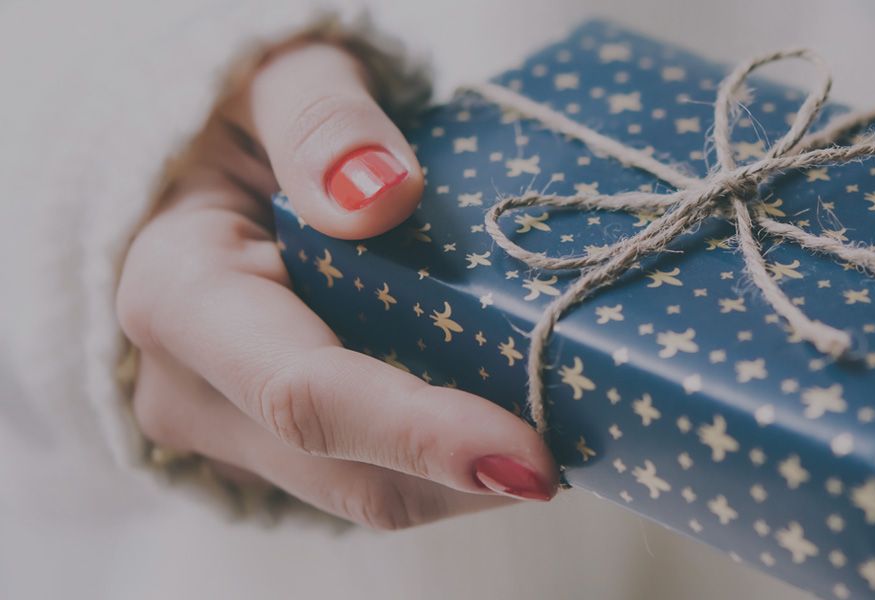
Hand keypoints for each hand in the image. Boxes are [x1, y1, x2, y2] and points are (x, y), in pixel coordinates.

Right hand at [117, 42, 557, 528]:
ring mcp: (229, 436)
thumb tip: (379, 197)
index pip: (305, 393)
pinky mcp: (275, 454)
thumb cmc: (249, 115)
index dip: (420, 433)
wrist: (206, 164)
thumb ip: (322, 122)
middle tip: (587, 447)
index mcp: (178, 295)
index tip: (528, 455)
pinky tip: (520, 421)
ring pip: (372, 495)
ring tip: (570, 431)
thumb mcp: (279, 76)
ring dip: (476, 482)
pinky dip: (455, 466)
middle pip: (350, 472)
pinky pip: (379, 481)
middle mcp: (189, 390)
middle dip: (473, 473)